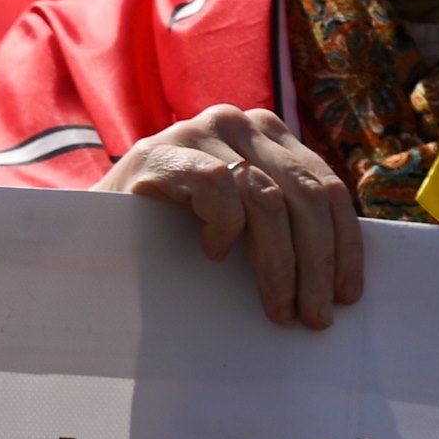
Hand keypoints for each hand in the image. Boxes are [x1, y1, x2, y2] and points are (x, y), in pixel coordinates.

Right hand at [95, 104, 364, 327]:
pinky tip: (214, 256)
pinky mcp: (164, 152)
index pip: (325, 186)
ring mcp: (200, 132)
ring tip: (278, 307)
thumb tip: (339, 275)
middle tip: (315, 316)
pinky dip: (224, 228)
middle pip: (304, 194)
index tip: (347, 294)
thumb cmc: (171, 230)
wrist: (91, 226)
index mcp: (268, 133)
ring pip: (268, 200)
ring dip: (279, 264)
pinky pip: (217, 189)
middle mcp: (240, 122)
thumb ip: (281, 220)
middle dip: (316, 262)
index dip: (344, 243)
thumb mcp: (239, 218)